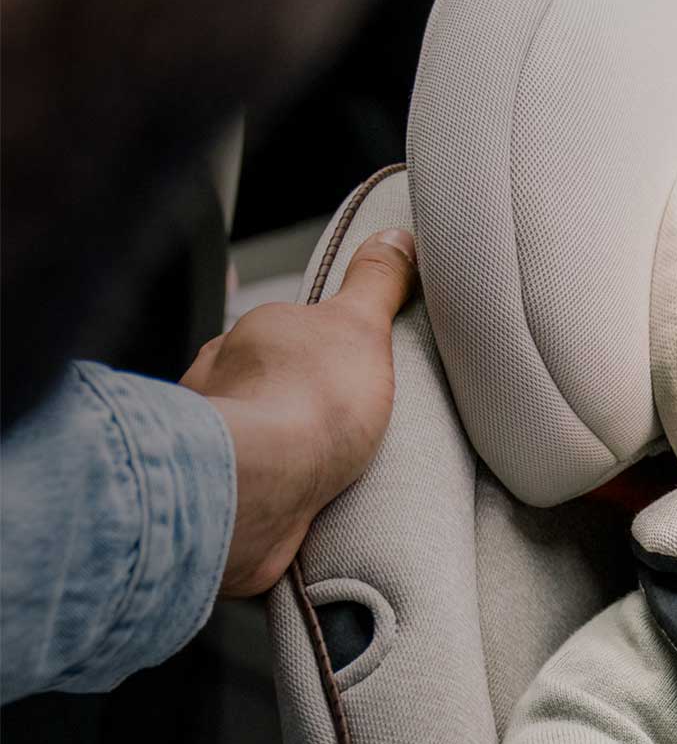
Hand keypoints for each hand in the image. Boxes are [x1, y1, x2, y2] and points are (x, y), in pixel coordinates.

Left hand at [182, 228, 419, 596]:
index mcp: (249, 335)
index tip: (350, 370)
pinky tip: (299, 504)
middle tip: (344, 423)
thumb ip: (374, 283)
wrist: (264, 487)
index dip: (320, 350)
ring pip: (250, 436)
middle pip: (263, 383)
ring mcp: (213, 441)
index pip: (284, 332)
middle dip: (293, 399)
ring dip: (277, 449)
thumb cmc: (305, 404)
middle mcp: (218, 382)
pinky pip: (247, 488)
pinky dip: (267, 494)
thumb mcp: (359, 326)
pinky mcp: (217, 495)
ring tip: (326, 470)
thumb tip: (395, 239)